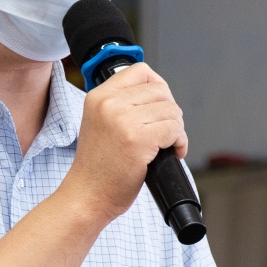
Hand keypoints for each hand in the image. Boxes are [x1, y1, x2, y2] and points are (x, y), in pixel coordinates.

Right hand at [63, 62, 186, 222]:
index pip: (141, 71)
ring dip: (177, 129)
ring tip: (168, 144)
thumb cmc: (98, 167)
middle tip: (165, 132)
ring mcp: (123, 120)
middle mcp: (109, 103)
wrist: (87, 195)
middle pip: (161, 90)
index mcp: (98, 96)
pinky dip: (180, 142)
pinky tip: (172, 153)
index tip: (159, 106)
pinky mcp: (138, 140)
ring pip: (171, 110)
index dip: (158, 87)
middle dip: (170, 112)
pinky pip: (174, 130)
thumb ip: (121, 104)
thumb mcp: (100, 123)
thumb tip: (158, 94)